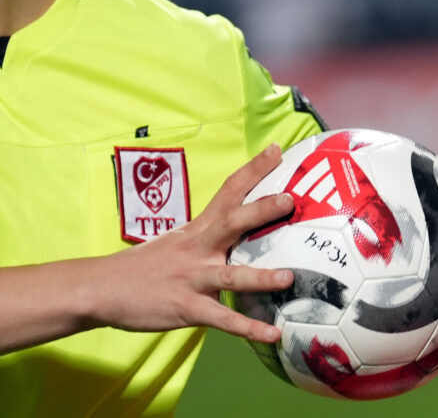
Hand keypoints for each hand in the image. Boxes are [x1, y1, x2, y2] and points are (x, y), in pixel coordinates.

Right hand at [89, 143, 294, 342]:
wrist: (100, 288)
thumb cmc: (147, 264)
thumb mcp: (179, 240)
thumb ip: (210, 233)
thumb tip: (243, 225)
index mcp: (198, 228)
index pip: (229, 190)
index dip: (253, 169)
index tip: (276, 149)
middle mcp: (198, 248)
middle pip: (232, 222)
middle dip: (261, 211)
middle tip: (290, 199)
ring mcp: (192, 278)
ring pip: (231, 275)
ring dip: (260, 277)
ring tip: (288, 277)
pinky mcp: (186, 308)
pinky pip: (222, 319)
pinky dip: (248, 328)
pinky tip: (273, 334)